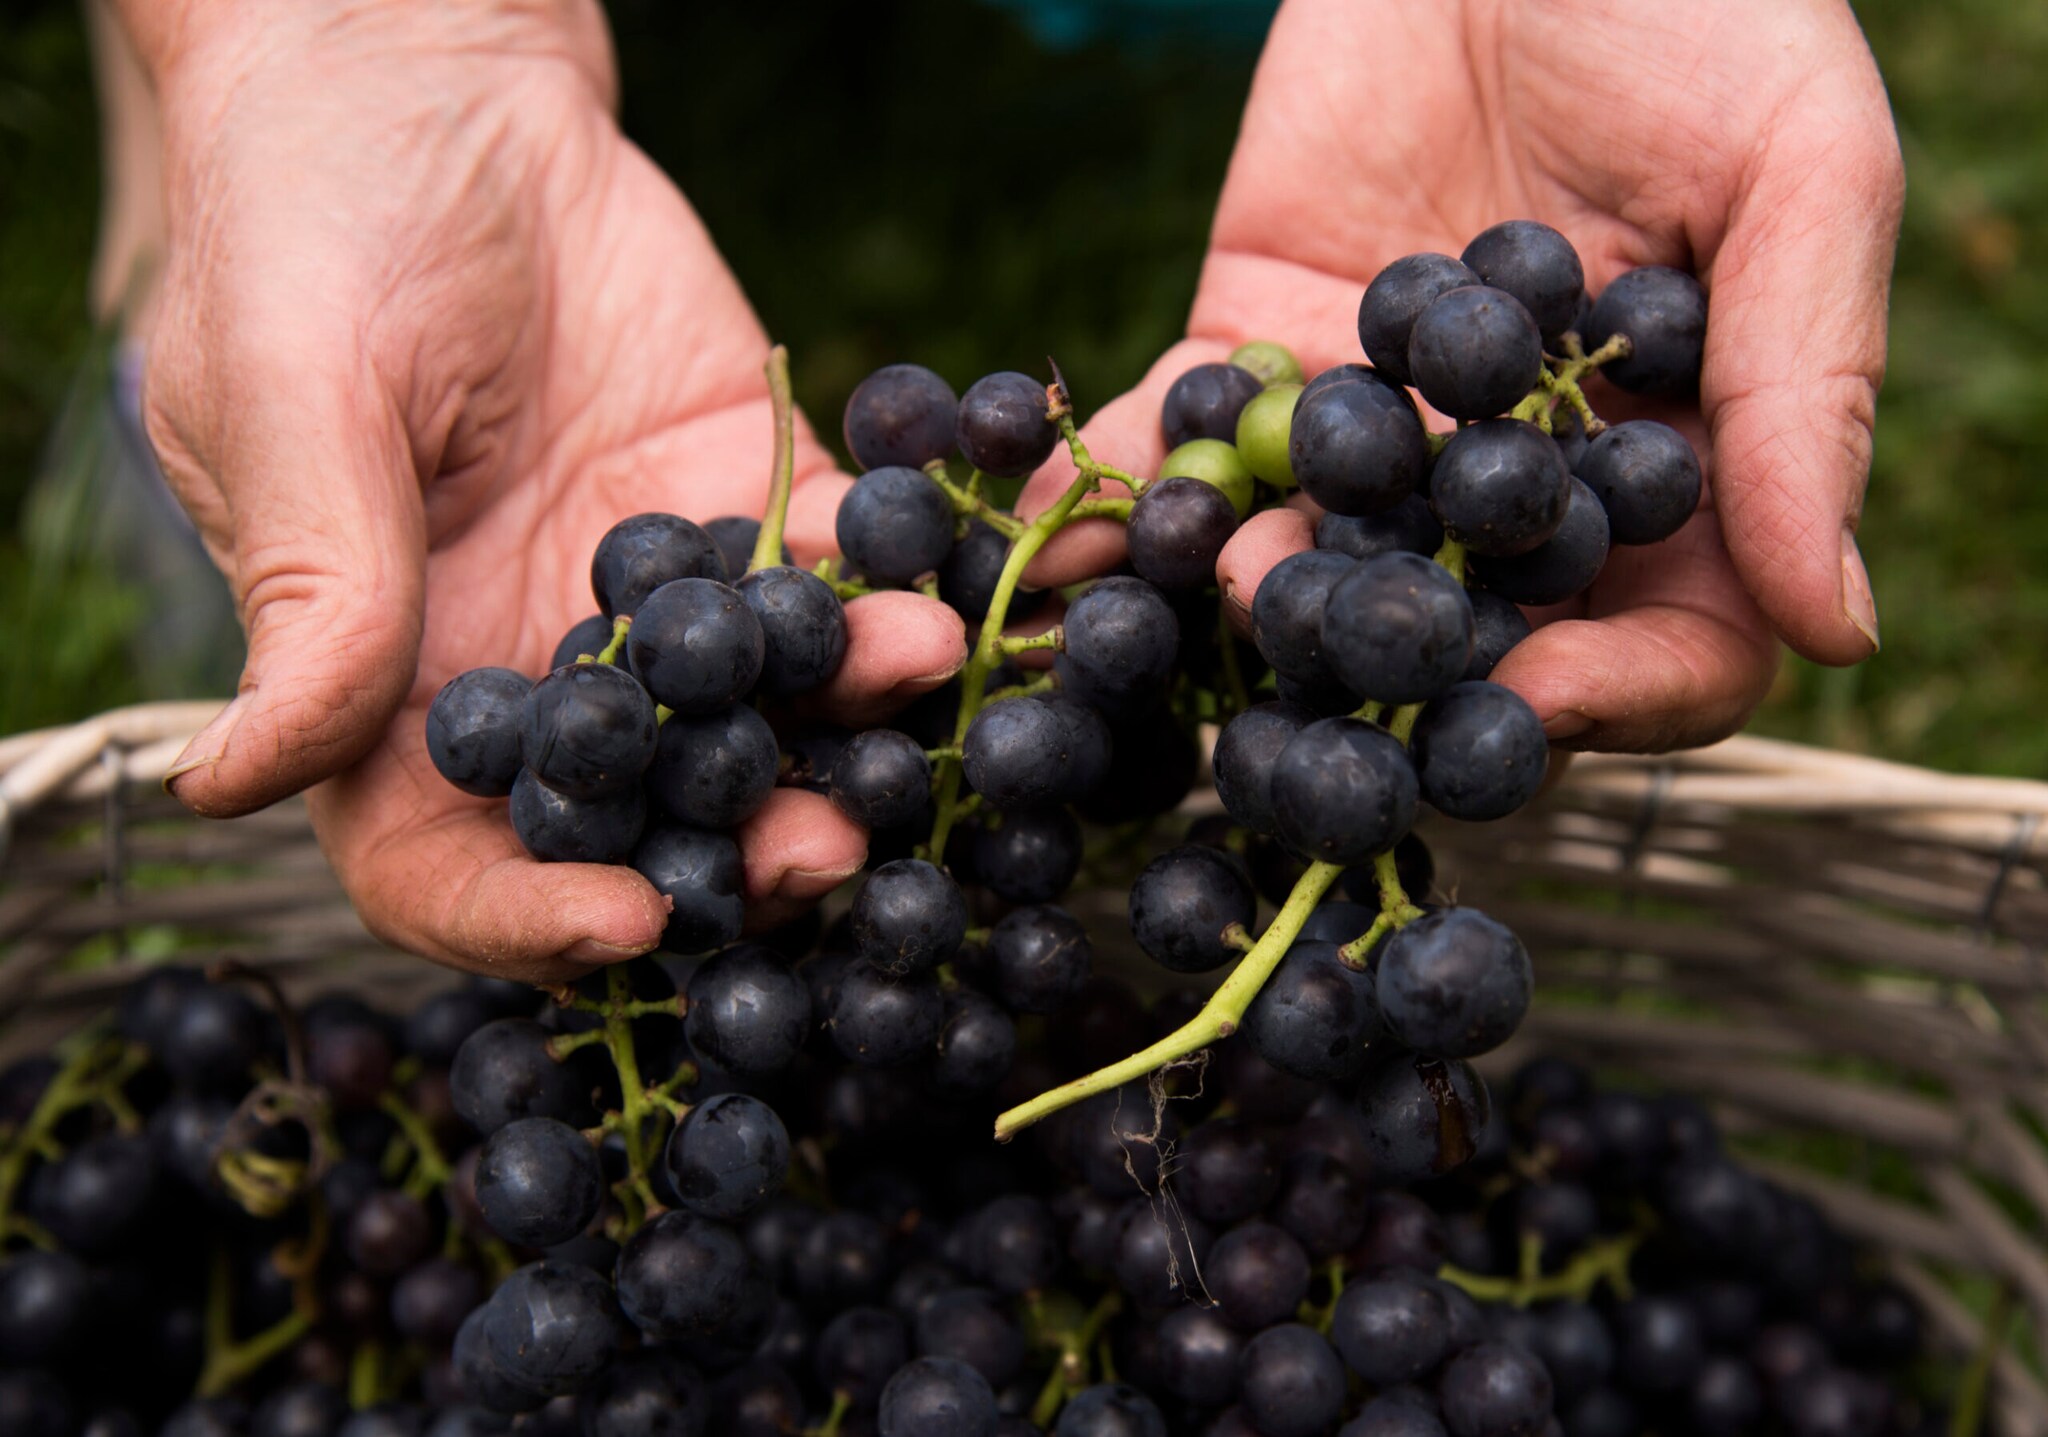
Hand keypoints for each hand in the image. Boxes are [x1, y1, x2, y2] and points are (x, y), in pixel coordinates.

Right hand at [129, 0, 965, 981]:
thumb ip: (311, 592)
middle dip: (737, 851)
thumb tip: (229, 785)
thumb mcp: (290, 401)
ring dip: (845, 728)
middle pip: (639, 818)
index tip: (627, 923)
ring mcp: (656, 599)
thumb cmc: (312, 230)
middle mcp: (534, 667)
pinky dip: (902, 592)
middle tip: (826, 848)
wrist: (442, 85)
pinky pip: (835, 577)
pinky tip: (962, 586)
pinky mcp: (752, 503)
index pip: (444, 861)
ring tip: (921, 680)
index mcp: (387, 684)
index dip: (524, 918)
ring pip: (761, 712)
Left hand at [1021, 0, 1901, 750]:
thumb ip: (1805, 393)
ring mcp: (1379, 436)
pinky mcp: (1254, 356)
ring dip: (1252, 604)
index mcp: (1680, 471)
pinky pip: (1181, 449)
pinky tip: (1053, 538)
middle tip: (1338, 683)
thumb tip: (1839, 631)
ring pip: (1315, 567)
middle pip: (1477, 639)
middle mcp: (1519, 484)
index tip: (1535, 698)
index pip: (1671, 641)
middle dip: (1404, 673)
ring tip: (1213, 593)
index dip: (1618, 696)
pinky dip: (1118, 499)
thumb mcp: (1795, 176)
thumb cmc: (1703, 6)